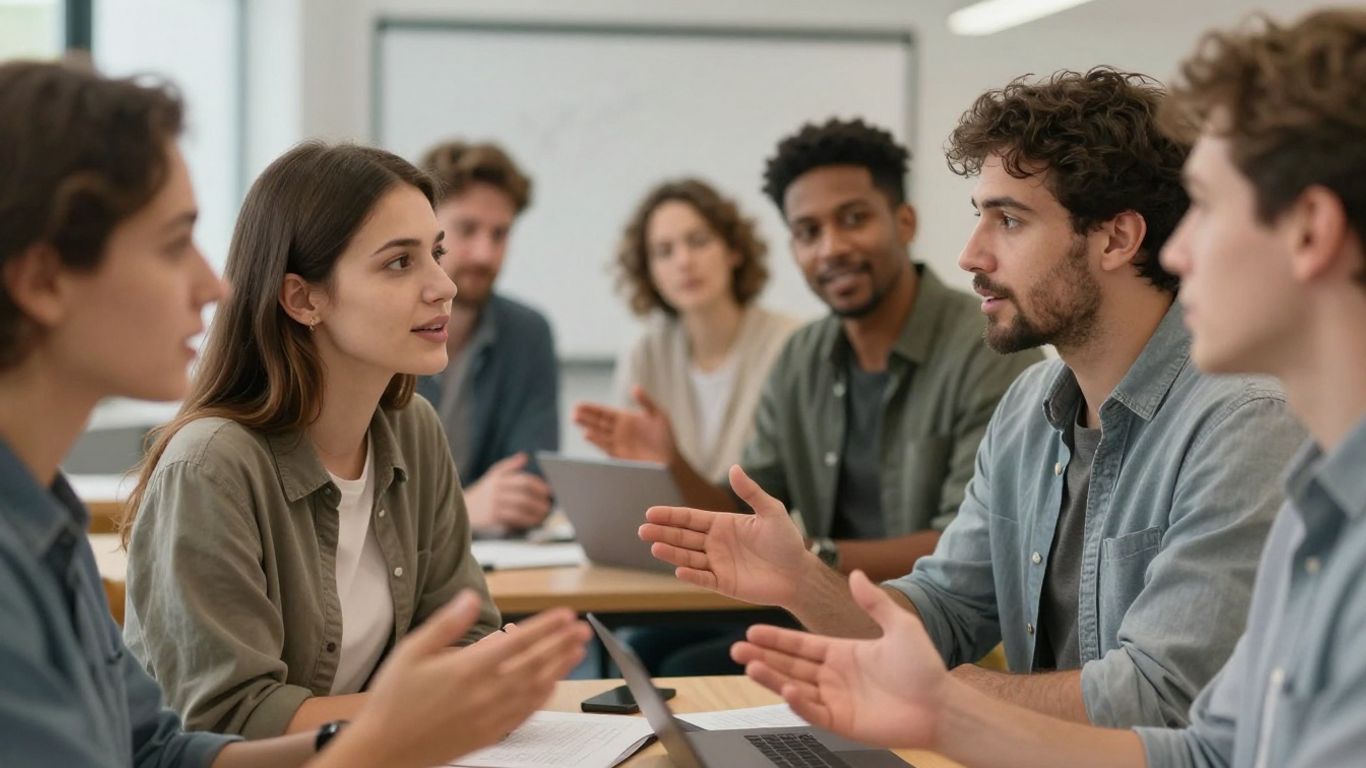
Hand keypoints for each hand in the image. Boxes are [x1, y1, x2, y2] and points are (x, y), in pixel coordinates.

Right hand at [342, 591, 589, 767]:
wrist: (384, 749)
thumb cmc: (393, 700)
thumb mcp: (411, 651)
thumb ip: (446, 623)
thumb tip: (470, 597)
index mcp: (467, 668)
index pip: (519, 641)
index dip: (547, 626)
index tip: (566, 614)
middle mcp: (485, 693)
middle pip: (535, 664)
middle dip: (562, 644)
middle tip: (583, 629)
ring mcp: (490, 717)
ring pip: (536, 689)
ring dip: (560, 668)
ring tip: (577, 652)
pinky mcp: (489, 735)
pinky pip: (525, 714)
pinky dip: (543, 697)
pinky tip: (552, 685)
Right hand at [464, 453, 551, 532]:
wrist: (461, 508)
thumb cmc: (483, 492)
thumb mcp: (493, 475)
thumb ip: (510, 465)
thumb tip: (525, 456)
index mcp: (498, 478)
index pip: (523, 480)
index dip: (538, 486)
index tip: (549, 491)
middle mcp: (496, 491)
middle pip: (523, 495)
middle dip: (539, 501)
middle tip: (548, 505)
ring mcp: (493, 505)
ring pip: (520, 509)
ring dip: (535, 513)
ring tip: (544, 514)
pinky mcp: (492, 518)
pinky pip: (513, 520)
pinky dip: (526, 521)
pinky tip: (533, 522)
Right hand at [572, 386, 677, 463]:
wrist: (670, 461)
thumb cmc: (666, 437)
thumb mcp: (658, 415)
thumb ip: (645, 401)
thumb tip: (634, 387)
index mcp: (626, 419)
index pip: (604, 412)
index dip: (591, 408)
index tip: (579, 405)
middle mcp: (619, 431)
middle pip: (598, 422)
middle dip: (585, 417)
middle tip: (572, 412)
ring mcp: (618, 443)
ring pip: (599, 433)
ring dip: (587, 426)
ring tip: (575, 419)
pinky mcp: (620, 455)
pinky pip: (605, 446)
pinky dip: (596, 440)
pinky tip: (587, 434)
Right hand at [638, 464, 811, 607]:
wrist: (799, 574)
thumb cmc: (786, 541)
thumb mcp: (771, 511)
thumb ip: (751, 492)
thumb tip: (734, 467)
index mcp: (722, 524)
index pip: (691, 518)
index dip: (671, 516)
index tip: (651, 512)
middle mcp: (715, 543)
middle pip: (683, 537)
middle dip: (663, 533)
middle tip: (642, 529)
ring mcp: (718, 564)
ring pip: (688, 557)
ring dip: (671, 552)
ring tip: (654, 546)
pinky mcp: (724, 584)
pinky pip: (703, 579)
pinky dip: (691, 575)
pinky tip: (678, 570)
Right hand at [731, 570, 946, 749]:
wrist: (942, 705)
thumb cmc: (924, 669)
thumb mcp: (899, 627)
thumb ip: (874, 602)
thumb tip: (856, 573)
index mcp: (842, 652)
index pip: (800, 644)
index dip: (776, 638)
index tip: (752, 630)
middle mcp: (834, 676)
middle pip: (789, 665)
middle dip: (762, 657)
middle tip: (736, 649)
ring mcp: (836, 700)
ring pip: (794, 686)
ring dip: (771, 677)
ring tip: (749, 666)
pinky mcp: (842, 722)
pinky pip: (812, 711)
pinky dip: (798, 702)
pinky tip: (786, 689)